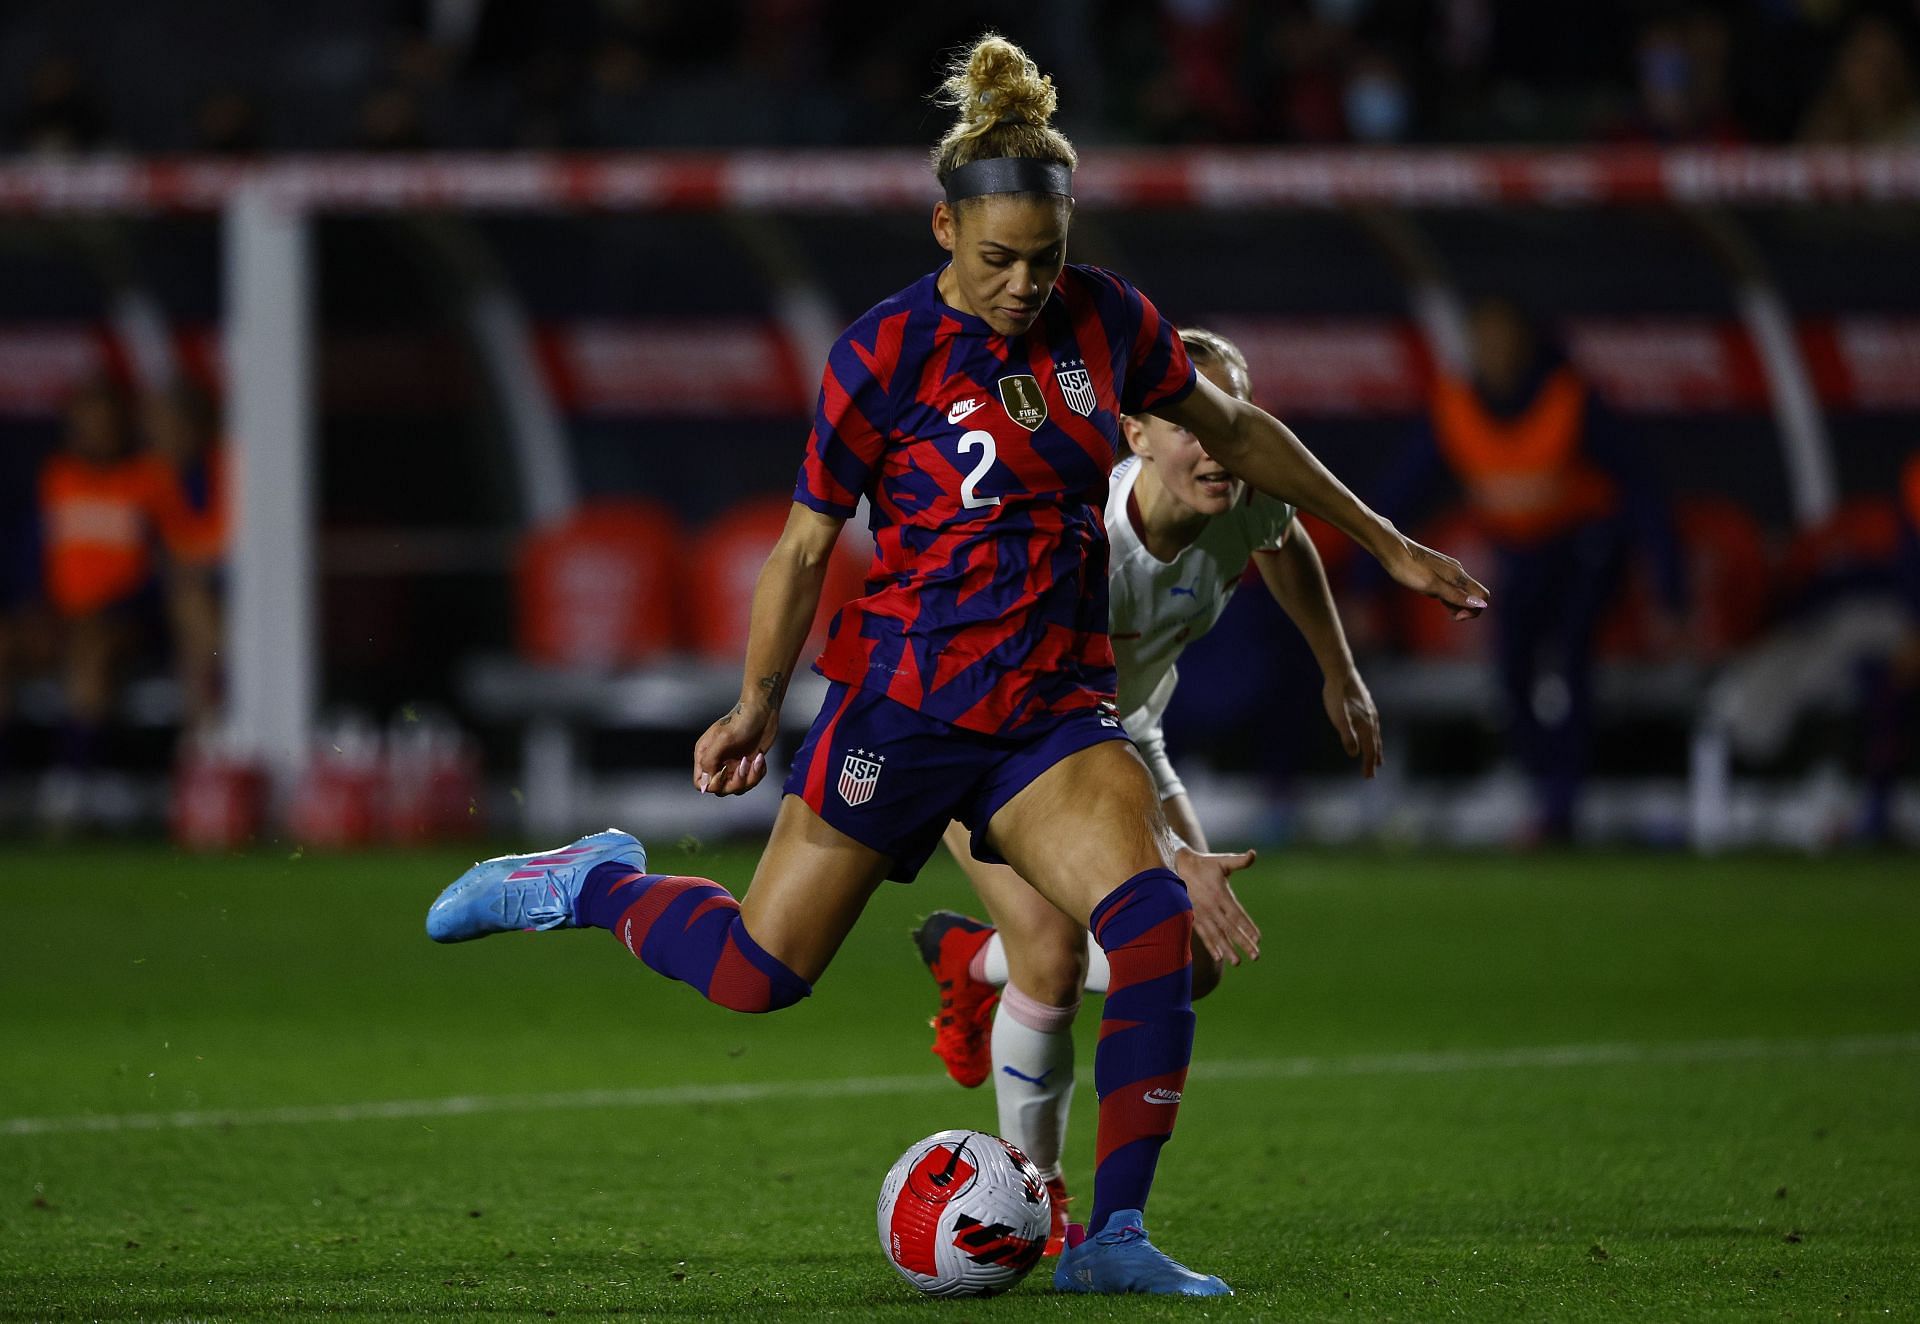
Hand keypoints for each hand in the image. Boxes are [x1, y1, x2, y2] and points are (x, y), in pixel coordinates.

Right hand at [692, 699, 777, 796]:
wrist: (763, 710)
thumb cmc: (741, 720)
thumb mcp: (723, 738)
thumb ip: (709, 760)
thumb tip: (704, 782)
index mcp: (705, 755)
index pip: (700, 783)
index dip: (713, 783)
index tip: (726, 770)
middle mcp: (718, 762)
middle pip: (721, 789)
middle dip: (736, 781)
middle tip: (745, 763)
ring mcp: (733, 764)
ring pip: (738, 788)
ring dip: (750, 778)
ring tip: (756, 759)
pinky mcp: (748, 764)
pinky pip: (751, 781)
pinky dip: (758, 773)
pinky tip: (760, 758)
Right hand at [1173, 843, 1259, 967]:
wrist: (1176, 867)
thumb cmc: (1203, 864)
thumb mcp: (1222, 861)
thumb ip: (1239, 861)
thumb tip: (1253, 854)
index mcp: (1220, 894)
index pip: (1237, 914)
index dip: (1247, 927)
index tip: (1258, 939)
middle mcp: (1211, 907)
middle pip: (1230, 928)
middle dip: (1243, 943)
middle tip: (1256, 956)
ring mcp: (1201, 914)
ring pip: (1217, 935)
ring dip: (1227, 949)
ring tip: (1237, 962)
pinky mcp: (1193, 918)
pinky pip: (1204, 935)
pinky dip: (1211, 946)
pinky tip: (1219, 957)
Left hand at [1323, 667, 1381, 777]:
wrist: (1341, 672)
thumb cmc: (1336, 695)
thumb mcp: (1338, 717)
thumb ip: (1347, 735)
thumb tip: (1354, 753)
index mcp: (1365, 725)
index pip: (1369, 750)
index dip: (1368, 764)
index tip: (1368, 777)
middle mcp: (1372, 720)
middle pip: (1374, 745)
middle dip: (1373, 760)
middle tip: (1372, 774)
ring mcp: (1370, 712)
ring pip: (1376, 735)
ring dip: (1376, 748)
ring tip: (1378, 758)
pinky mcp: (1367, 705)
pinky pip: (1374, 726)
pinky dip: (1374, 736)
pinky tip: (1371, 734)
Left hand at [1384, 533, 1489, 620]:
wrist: (1393, 550)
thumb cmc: (1409, 569)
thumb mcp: (1431, 586)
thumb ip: (1455, 595)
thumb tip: (1481, 603)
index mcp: (1458, 575)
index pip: (1483, 595)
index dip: (1475, 610)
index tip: (1456, 616)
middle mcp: (1457, 571)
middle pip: (1474, 594)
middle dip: (1466, 608)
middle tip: (1448, 614)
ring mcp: (1448, 569)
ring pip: (1462, 590)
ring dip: (1456, 603)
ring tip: (1438, 604)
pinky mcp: (1438, 569)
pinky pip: (1451, 585)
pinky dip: (1448, 595)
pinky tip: (1433, 596)